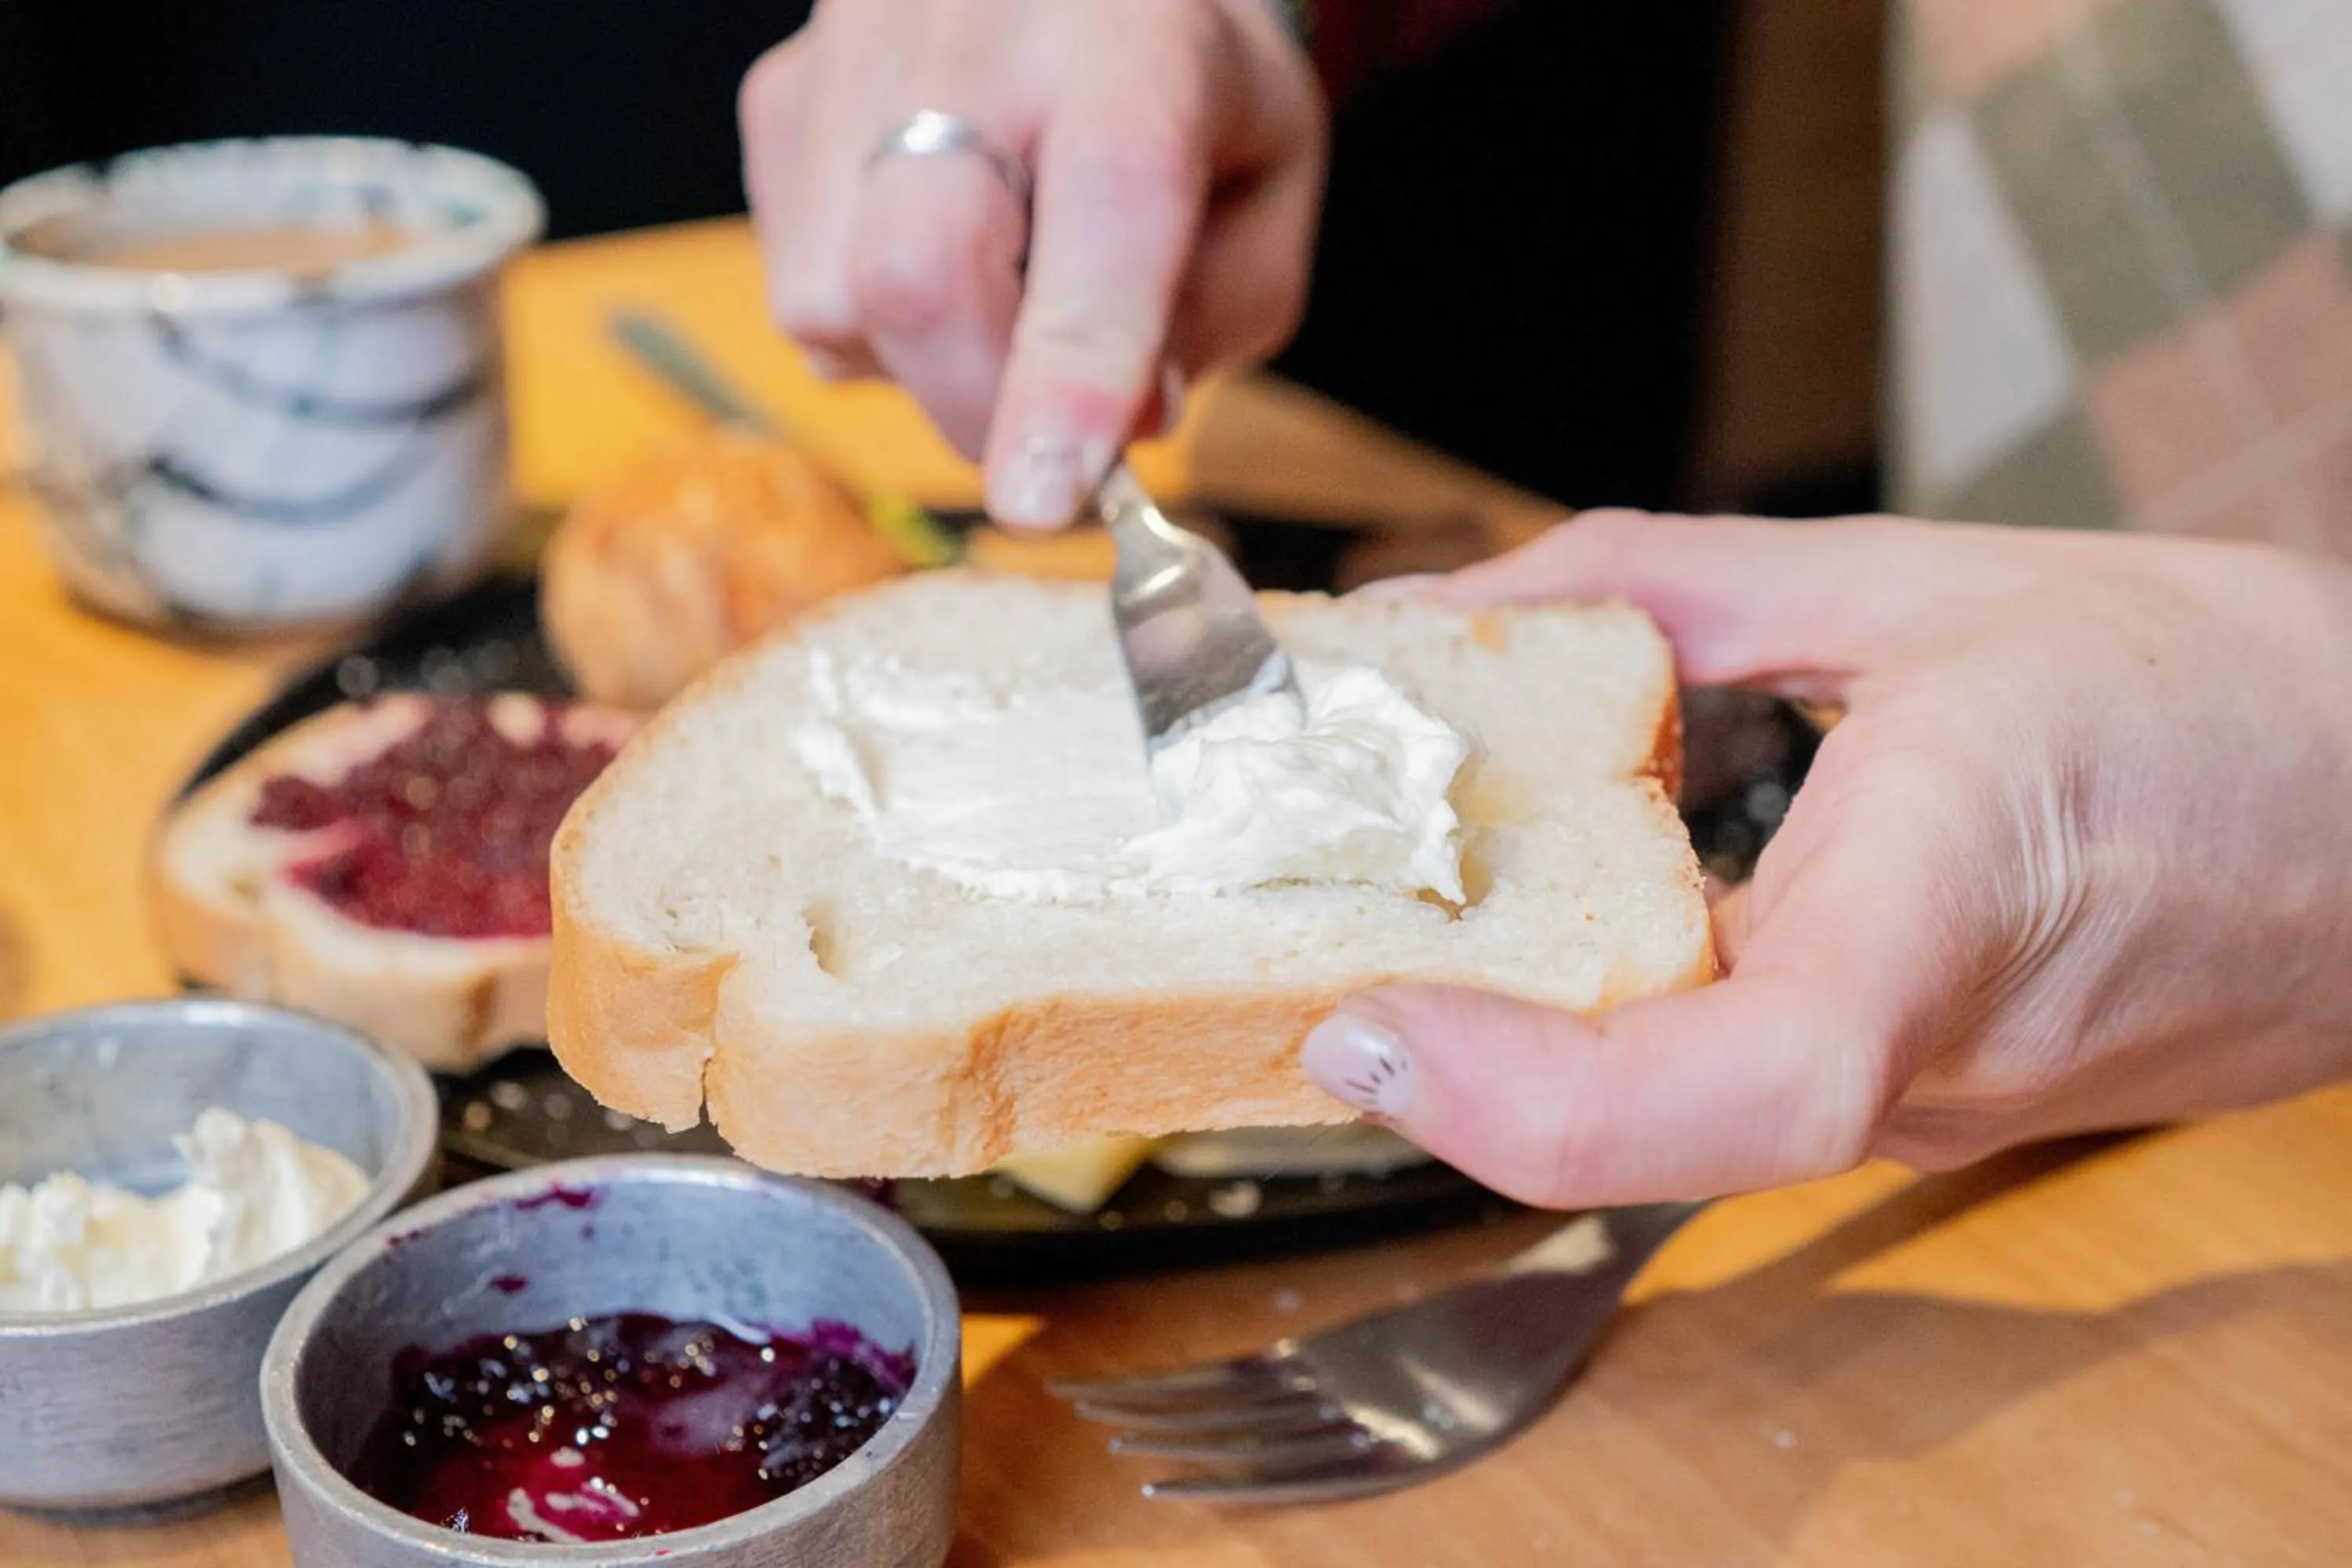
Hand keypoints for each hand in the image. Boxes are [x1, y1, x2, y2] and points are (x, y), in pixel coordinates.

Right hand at [740, 0, 1324, 525]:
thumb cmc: (1178, 86)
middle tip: (1045, 446)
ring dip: (927, 364)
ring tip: (1001, 286)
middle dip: (978, 407)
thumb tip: (1117, 432)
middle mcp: (974, 26)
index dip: (1069, 370)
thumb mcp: (1263, 191)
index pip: (1107, 199)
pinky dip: (879, 326)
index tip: (1042, 498)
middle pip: (917, 270)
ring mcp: (850, 60)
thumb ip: (1213, 315)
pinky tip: (943, 248)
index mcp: (1134, 43)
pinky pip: (803, 295)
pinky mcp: (778, 104)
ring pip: (835, 306)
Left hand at [1305, 511, 2351, 1205]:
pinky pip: (1709, 1089)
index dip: (1529, 1096)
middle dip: (1433, 1057)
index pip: (1750, 1085)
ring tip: (1360, 913)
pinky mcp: (1907, 1107)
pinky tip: (1511, 929)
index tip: (1358, 1032)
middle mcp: (1924, 1061)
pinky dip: (1585, 1022)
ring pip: (1655, 1122)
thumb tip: (1457, 604)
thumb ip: (1668, 587)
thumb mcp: (1922, 581)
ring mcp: (1915, 1111)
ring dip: (1489, 1040)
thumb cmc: (2217, 691)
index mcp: (1951, 908)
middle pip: (1636, 1126)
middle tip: (1279, 939)